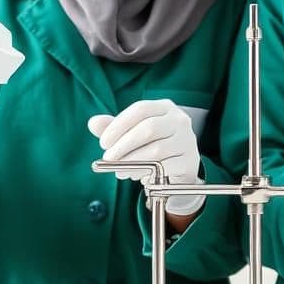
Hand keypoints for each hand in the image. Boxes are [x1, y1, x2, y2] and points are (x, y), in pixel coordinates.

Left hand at [90, 99, 203, 215]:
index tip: (103, 142)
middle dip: (124, 145)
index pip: (141, 109)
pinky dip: (147, 173)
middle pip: (149, 128)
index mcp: (165, 107)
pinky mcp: (190, 161)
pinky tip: (135, 176)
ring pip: (157, 150)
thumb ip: (113, 128)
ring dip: (132, 162)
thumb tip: (93, 123)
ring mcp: (187, 141)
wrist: (178, 169)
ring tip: (119, 170)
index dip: (119, 125)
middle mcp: (180, 120)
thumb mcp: (132, 134)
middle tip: (108, 158)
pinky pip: (166, 167)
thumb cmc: (152, 146)